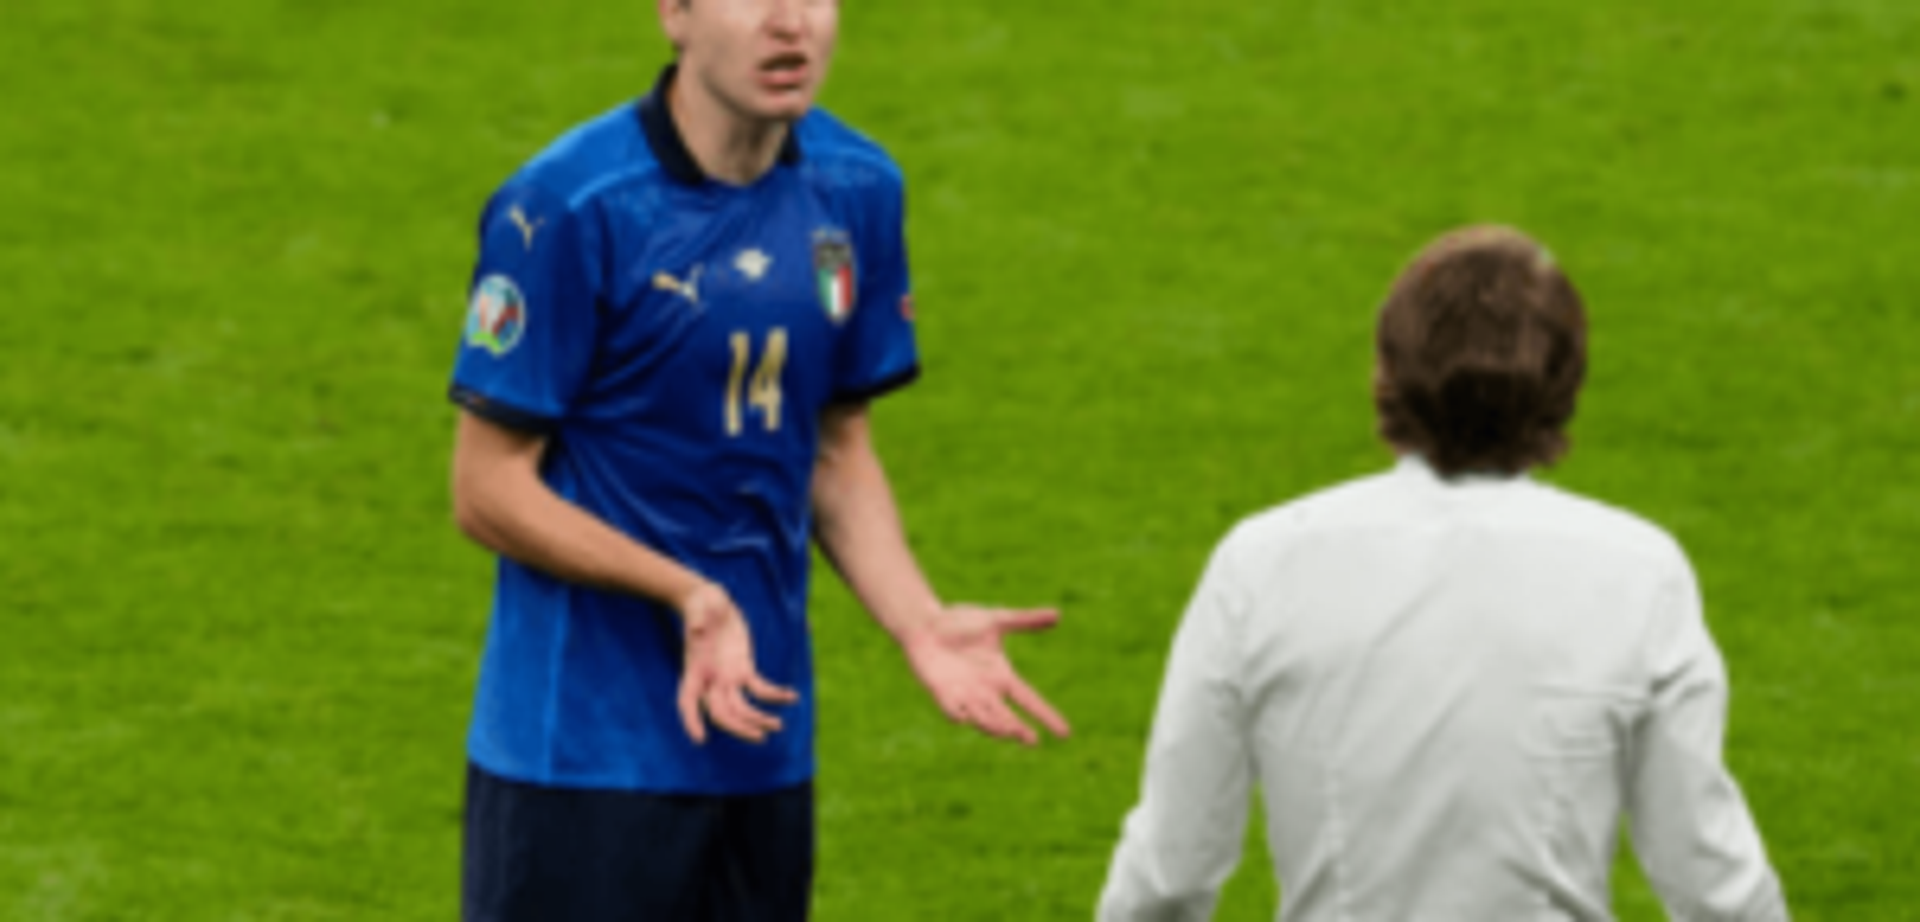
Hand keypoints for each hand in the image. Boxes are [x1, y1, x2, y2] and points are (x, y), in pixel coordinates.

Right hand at [676, 582, 798, 744]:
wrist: (711, 601)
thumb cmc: (700, 603)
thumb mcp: (698, 606)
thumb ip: (695, 620)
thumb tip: (696, 631)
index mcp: (694, 668)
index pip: (687, 701)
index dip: (691, 720)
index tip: (700, 739)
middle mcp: (710, 679)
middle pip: (721, 713)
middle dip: (739, 727)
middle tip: (760, 736)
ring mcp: (727, 678)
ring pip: (741, 708)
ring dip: (759, 718)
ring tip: (778, 725)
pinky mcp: (744, 670)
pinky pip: (760, 689)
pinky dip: (775, 695)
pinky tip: (791, 697)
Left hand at [902, 604, 1070, 746]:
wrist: (926, 623)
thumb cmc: (960, 622)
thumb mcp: (997, 620)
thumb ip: (1025, 620)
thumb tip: (1058, 614)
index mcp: (1002, 676)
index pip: (1029, 700)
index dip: (1046, 715)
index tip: (1065, 733)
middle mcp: (985, 691)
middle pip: (1006, 716)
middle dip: (1017, 728)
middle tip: (1030, 739)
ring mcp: (964, 694)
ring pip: (983, 717)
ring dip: (994, 725)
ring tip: (1008, 731)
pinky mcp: (942, 693)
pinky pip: (952, 709)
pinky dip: (958, 714)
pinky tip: (964, 718)